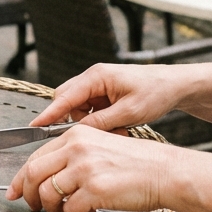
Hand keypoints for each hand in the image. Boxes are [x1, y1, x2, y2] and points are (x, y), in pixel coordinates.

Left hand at [6, 125, 176, 211]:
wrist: (164, 172)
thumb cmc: (135, 163)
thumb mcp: (99, 146)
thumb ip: (72, 156)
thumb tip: (44, 178)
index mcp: (75, 136)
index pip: (34, 156)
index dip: (19, 178)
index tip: (13, 192)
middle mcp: (76, 148)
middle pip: (33, 174)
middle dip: (30, 196)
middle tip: (36, 208)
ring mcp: (85, 168)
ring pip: (48, 195)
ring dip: (54, 210)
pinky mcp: (95, 189)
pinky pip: (70, 210)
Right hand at [27, 63, 188, 133]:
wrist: (176, 85)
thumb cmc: (156, 92)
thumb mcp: (130, 112)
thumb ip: (101, 122)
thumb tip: (78, 133)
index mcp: (97, 76)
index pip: (65, 96)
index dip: (49, 113)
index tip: (35, 127)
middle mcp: (94, 78)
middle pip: (68, 101)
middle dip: (76, 121)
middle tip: (94, 135)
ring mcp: (99, 85)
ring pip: (80, 108)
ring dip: (91, 123)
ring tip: (117, 130)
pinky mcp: (105, 93)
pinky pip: (91, 110)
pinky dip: (100, 121)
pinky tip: (119, 127)